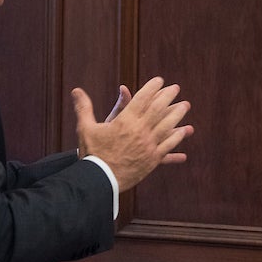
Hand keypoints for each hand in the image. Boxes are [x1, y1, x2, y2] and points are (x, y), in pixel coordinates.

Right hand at [72, 77, 193, 191]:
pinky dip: (177, 137)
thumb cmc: (92, 153)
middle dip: (168, 96)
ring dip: (177, 114)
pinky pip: (168, 146)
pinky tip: (184, 132)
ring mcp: (148, 145)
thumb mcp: (85, 128)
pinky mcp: (152, 160)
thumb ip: (84, 107)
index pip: (142, 98)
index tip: (160, 80)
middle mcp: (140, 131)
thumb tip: (76, 90)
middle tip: (176, 88)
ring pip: (168, 126)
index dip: (152, 87)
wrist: (99, 180)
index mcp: (125, 121)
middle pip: (159, 109)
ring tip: (185, 105)